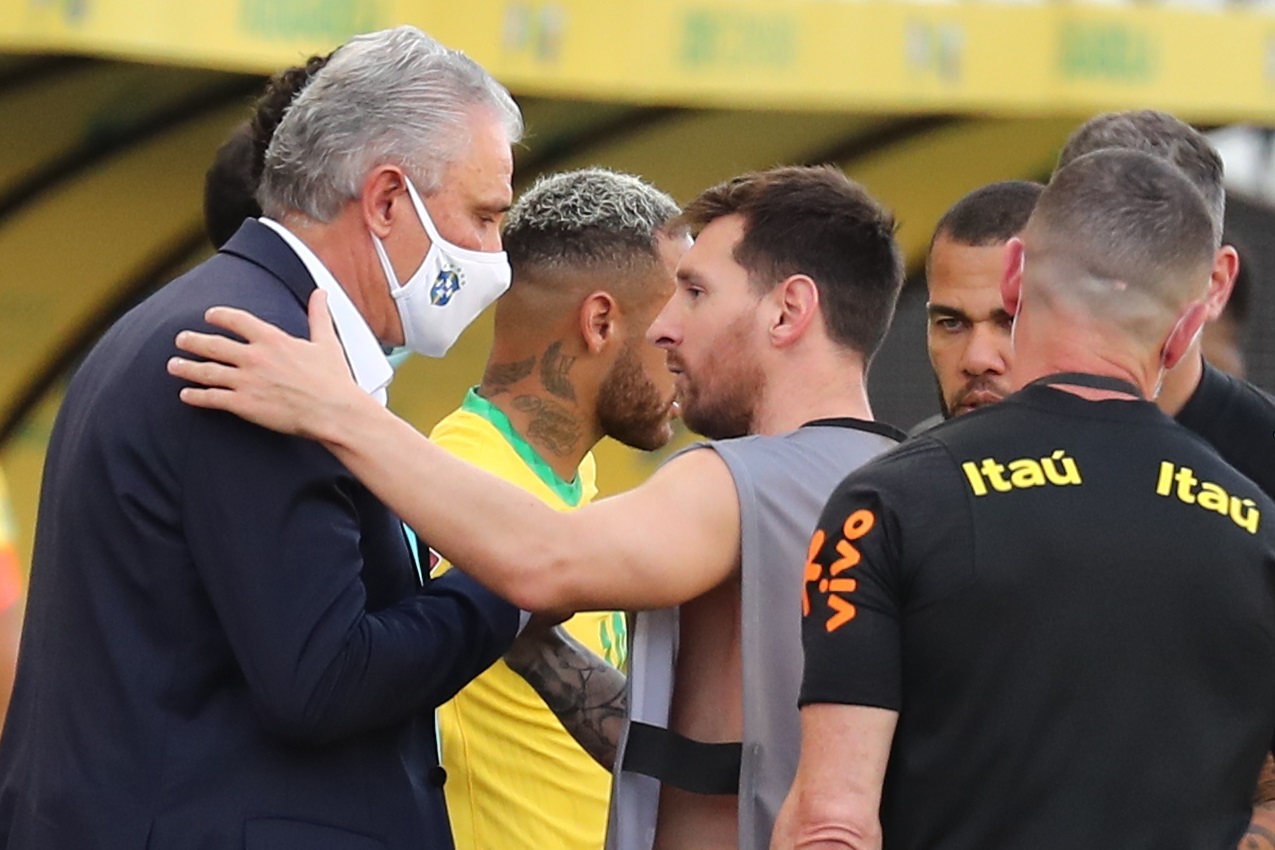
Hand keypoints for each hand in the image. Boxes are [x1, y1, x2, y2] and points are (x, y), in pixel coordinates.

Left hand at [167, 291, 358, 439]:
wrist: (334, 411)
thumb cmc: (334, 380)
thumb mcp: (327, 341)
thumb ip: (318, 315)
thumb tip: (321, 293)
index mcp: (273, 339)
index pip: (237, 320)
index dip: (219, 316)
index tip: (209, 316)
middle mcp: (254, 357)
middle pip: (213, 344)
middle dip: (193, 341)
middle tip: (180, 339)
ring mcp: (246, 381)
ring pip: (206, 371)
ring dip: (186, 367)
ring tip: (173, 365)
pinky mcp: (243, 404)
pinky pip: (212, 398)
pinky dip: (195, 396)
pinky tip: (185, 395)